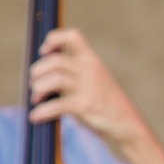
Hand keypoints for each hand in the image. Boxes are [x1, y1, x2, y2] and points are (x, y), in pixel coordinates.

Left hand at [28, 28, 148, 155]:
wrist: (129, 125)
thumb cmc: (108, 105)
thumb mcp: (97, 81)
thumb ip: (76, 74)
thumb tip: (44, 75)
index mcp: (93, 61)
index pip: (73, 37)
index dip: (54, 39)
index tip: (44, 52)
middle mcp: (90, 71)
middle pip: (55, 61)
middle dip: (37, 72)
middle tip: (34, 84)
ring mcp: (88, 88)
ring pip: (53, 79)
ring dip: (38, 89)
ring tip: (36, 99)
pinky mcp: (85, 106)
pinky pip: (56, 105)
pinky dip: (42, 111)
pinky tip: (36, 117)